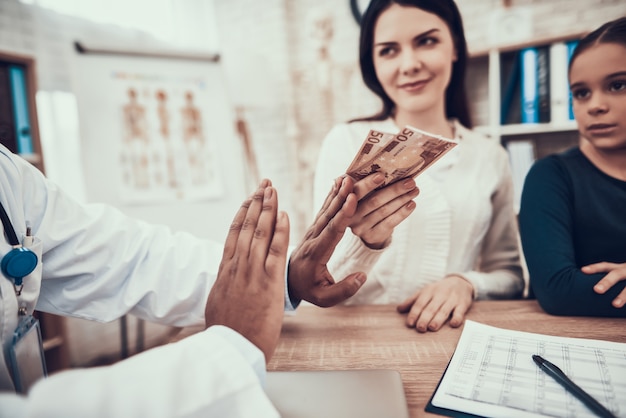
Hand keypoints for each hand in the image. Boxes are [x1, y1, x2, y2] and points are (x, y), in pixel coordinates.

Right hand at [205, 179, 289, 362]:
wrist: (232, 349)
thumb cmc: (226, 332)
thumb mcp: (217, 304)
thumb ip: (223, 287)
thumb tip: (222, 282)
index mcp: (225, 271)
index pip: (233, 234)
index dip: (242, 214)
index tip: (248, 199)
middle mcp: (238, 266)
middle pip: (246, 227)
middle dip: (256, 203)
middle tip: (264, 184)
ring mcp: (253, 272)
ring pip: (260, 233)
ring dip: (268, 209)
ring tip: (273, 190)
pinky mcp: (269, 282)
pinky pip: (276, 250)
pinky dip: (280, 231)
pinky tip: (284, 215)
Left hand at [287, 173, 388, 306]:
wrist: (287, 281)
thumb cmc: (308, 289)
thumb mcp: (324, 298)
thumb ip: (343, 290)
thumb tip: (362, 276)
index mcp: (316, 254)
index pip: (331, 232)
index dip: (342, 215)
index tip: (352, 199)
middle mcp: (313, 238)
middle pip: (329, 215)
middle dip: (342, 196)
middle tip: (353, 179)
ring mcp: (312, 231)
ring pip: (326, 209)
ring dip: (338, 192)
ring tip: (348, 177)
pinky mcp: (314, 227)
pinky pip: (324, 208)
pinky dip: (332, 194)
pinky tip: (339, 182)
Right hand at [350, 177, 419, 248]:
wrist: (368, 228)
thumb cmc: (366, 202)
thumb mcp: (361, 192)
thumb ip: (363, 182)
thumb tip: (380, 169)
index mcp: (345, 199)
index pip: (356, 191)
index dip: (367, 184)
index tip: (381, 175)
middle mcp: (349, 214)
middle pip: (374, 201)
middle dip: (394, 190)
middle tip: (410, 182)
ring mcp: (360, 227)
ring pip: (384, 211)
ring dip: (402, 199)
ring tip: (415, 190)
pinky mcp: (371, 236)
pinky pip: (389, 223)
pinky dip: (402, 213)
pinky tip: (411, 204)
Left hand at [396, 276, 473, 331]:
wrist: (460, 282)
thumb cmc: (439, 290)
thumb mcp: (425, 292)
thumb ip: (412, 301)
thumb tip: (398, 309)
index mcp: (428, 291)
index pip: (420, 303)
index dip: (414, 313)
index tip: (410, 323)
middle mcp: (440, 295)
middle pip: (431, 308)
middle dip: (425, 318)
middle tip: (420, 328)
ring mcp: (452, 299)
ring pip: (444, 310)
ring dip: (438, 319)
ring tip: (432, 327)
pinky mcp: (462, 304)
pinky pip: (460, 311)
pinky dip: (457, 317)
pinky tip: (453, 324)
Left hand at [583, 262, 625, 307]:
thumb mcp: (622, 273)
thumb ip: (609, 279)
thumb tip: (586, 281)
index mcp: (621, 269)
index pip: (606, 266)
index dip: (595, 268)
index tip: (583, 270)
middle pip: (617, 274)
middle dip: (606, 282)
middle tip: (596, 290)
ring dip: (623, 296)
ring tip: (614, 305)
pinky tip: (624, 313)